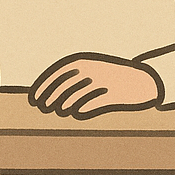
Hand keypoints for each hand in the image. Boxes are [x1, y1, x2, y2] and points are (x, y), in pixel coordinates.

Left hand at [29, 54, 162, 117]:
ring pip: (69, 104)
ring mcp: (98, 85)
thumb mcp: (88, 71)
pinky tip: (78, 112)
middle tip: (45, 109)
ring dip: (62, 108)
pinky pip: (85, 110)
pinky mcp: (107, 98)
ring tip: (62, 111)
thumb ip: (66, 81)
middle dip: (48, 101)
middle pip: (58, 92)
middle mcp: (87, 72)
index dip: (40, 89)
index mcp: (81, 62)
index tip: (33, 101)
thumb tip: (42, 100)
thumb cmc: (108, 76)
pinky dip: (79, 112)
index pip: (52, 77)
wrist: (140, 81)